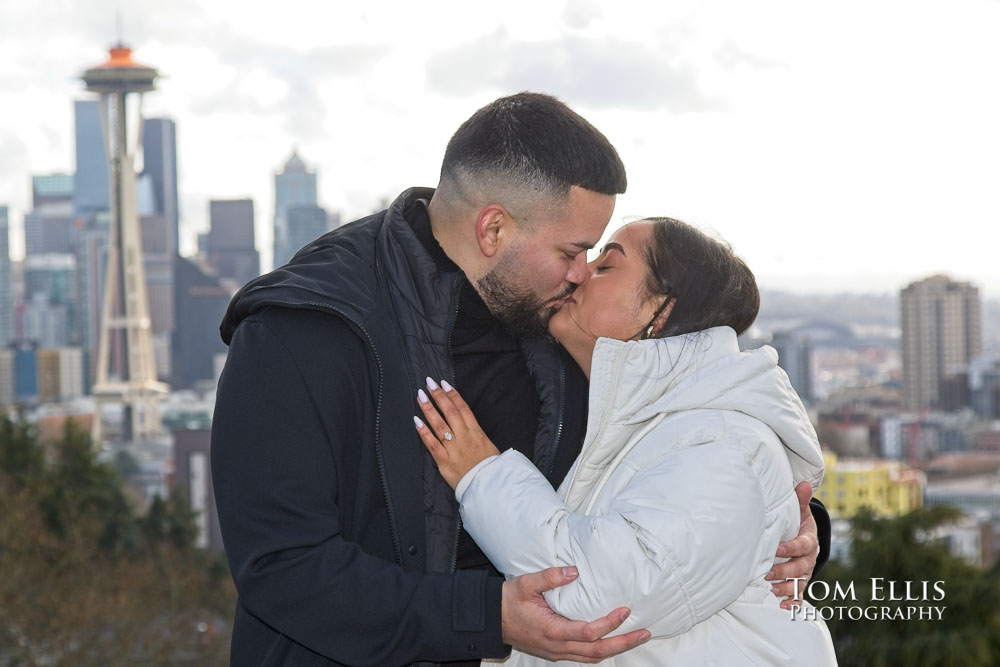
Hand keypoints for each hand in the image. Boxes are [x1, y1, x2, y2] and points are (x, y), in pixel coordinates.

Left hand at [413, 377, 500, 488]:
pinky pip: (432, 444)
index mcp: (476, 432)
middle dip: (438, 396)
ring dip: (429, 408)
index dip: (452, 395)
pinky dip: (423, 432)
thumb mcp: (489, 446)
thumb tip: (468, 425)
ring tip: (420, 395)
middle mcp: (464, 437)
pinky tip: (416, 420)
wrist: (491, 487)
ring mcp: (453, 448)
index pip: (462, 408)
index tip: (443, 384)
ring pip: (439, 424)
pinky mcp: (445, 462)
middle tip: (428, 382)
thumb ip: (477, 435)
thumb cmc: (491, 468)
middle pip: (449, 412)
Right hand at [502, 566, 650, 662]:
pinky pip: (584, 656)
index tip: (625, 611)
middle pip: (597, 651)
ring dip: (616, 649)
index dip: (609, 624)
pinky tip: (612, 641)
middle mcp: (557, 646)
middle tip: (644, 632)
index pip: (588, 632)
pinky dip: (601, 651)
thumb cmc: (508, 601)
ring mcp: (557, 652)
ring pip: (593, 657)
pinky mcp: (556, 652)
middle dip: (624, 643)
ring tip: (636, 637)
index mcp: (552, 630)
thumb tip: (573, 571)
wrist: (492, 620)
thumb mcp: (525, 584)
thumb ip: (549, 577)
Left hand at [766, 481, 818, 608]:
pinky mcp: (800, 584)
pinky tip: (783, 607)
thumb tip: (803, 483)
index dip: (792, 547)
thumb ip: (800, 500)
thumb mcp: (800, 513)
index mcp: (809, 542)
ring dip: (786, 587)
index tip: (778, 549)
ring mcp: (805, 573)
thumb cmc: (798, 525)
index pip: (803, 546)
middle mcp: (809, 560)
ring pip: (799, 583)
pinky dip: (793, 602)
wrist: (804, 540)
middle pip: (800, 567)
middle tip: (768, 572)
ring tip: (772, 590)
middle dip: (785, 570)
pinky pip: (799, 595)